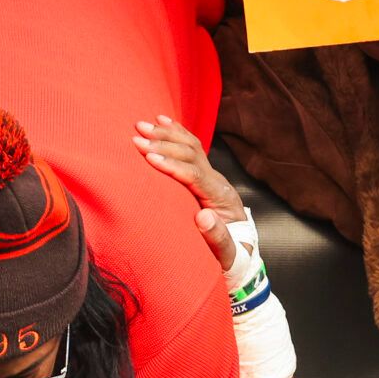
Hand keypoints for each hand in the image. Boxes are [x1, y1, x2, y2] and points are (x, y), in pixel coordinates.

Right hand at [135, 115, 250, 270]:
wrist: (240, 251)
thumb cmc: (230, 255)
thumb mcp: (227, 254)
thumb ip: (218, 237)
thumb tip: (204, 218)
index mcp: (220, 198)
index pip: (195, 175)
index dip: (172, 165)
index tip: (150, 157)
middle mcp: (217, 181)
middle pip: (191, 154)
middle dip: (164, 143)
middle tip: (137, 135)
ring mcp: (212, 176)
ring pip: (190, 146)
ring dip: (166, 134)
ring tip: (142, 124)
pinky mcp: (204, 175)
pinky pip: (191, 148)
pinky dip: (176, 133)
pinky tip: (162, 122)